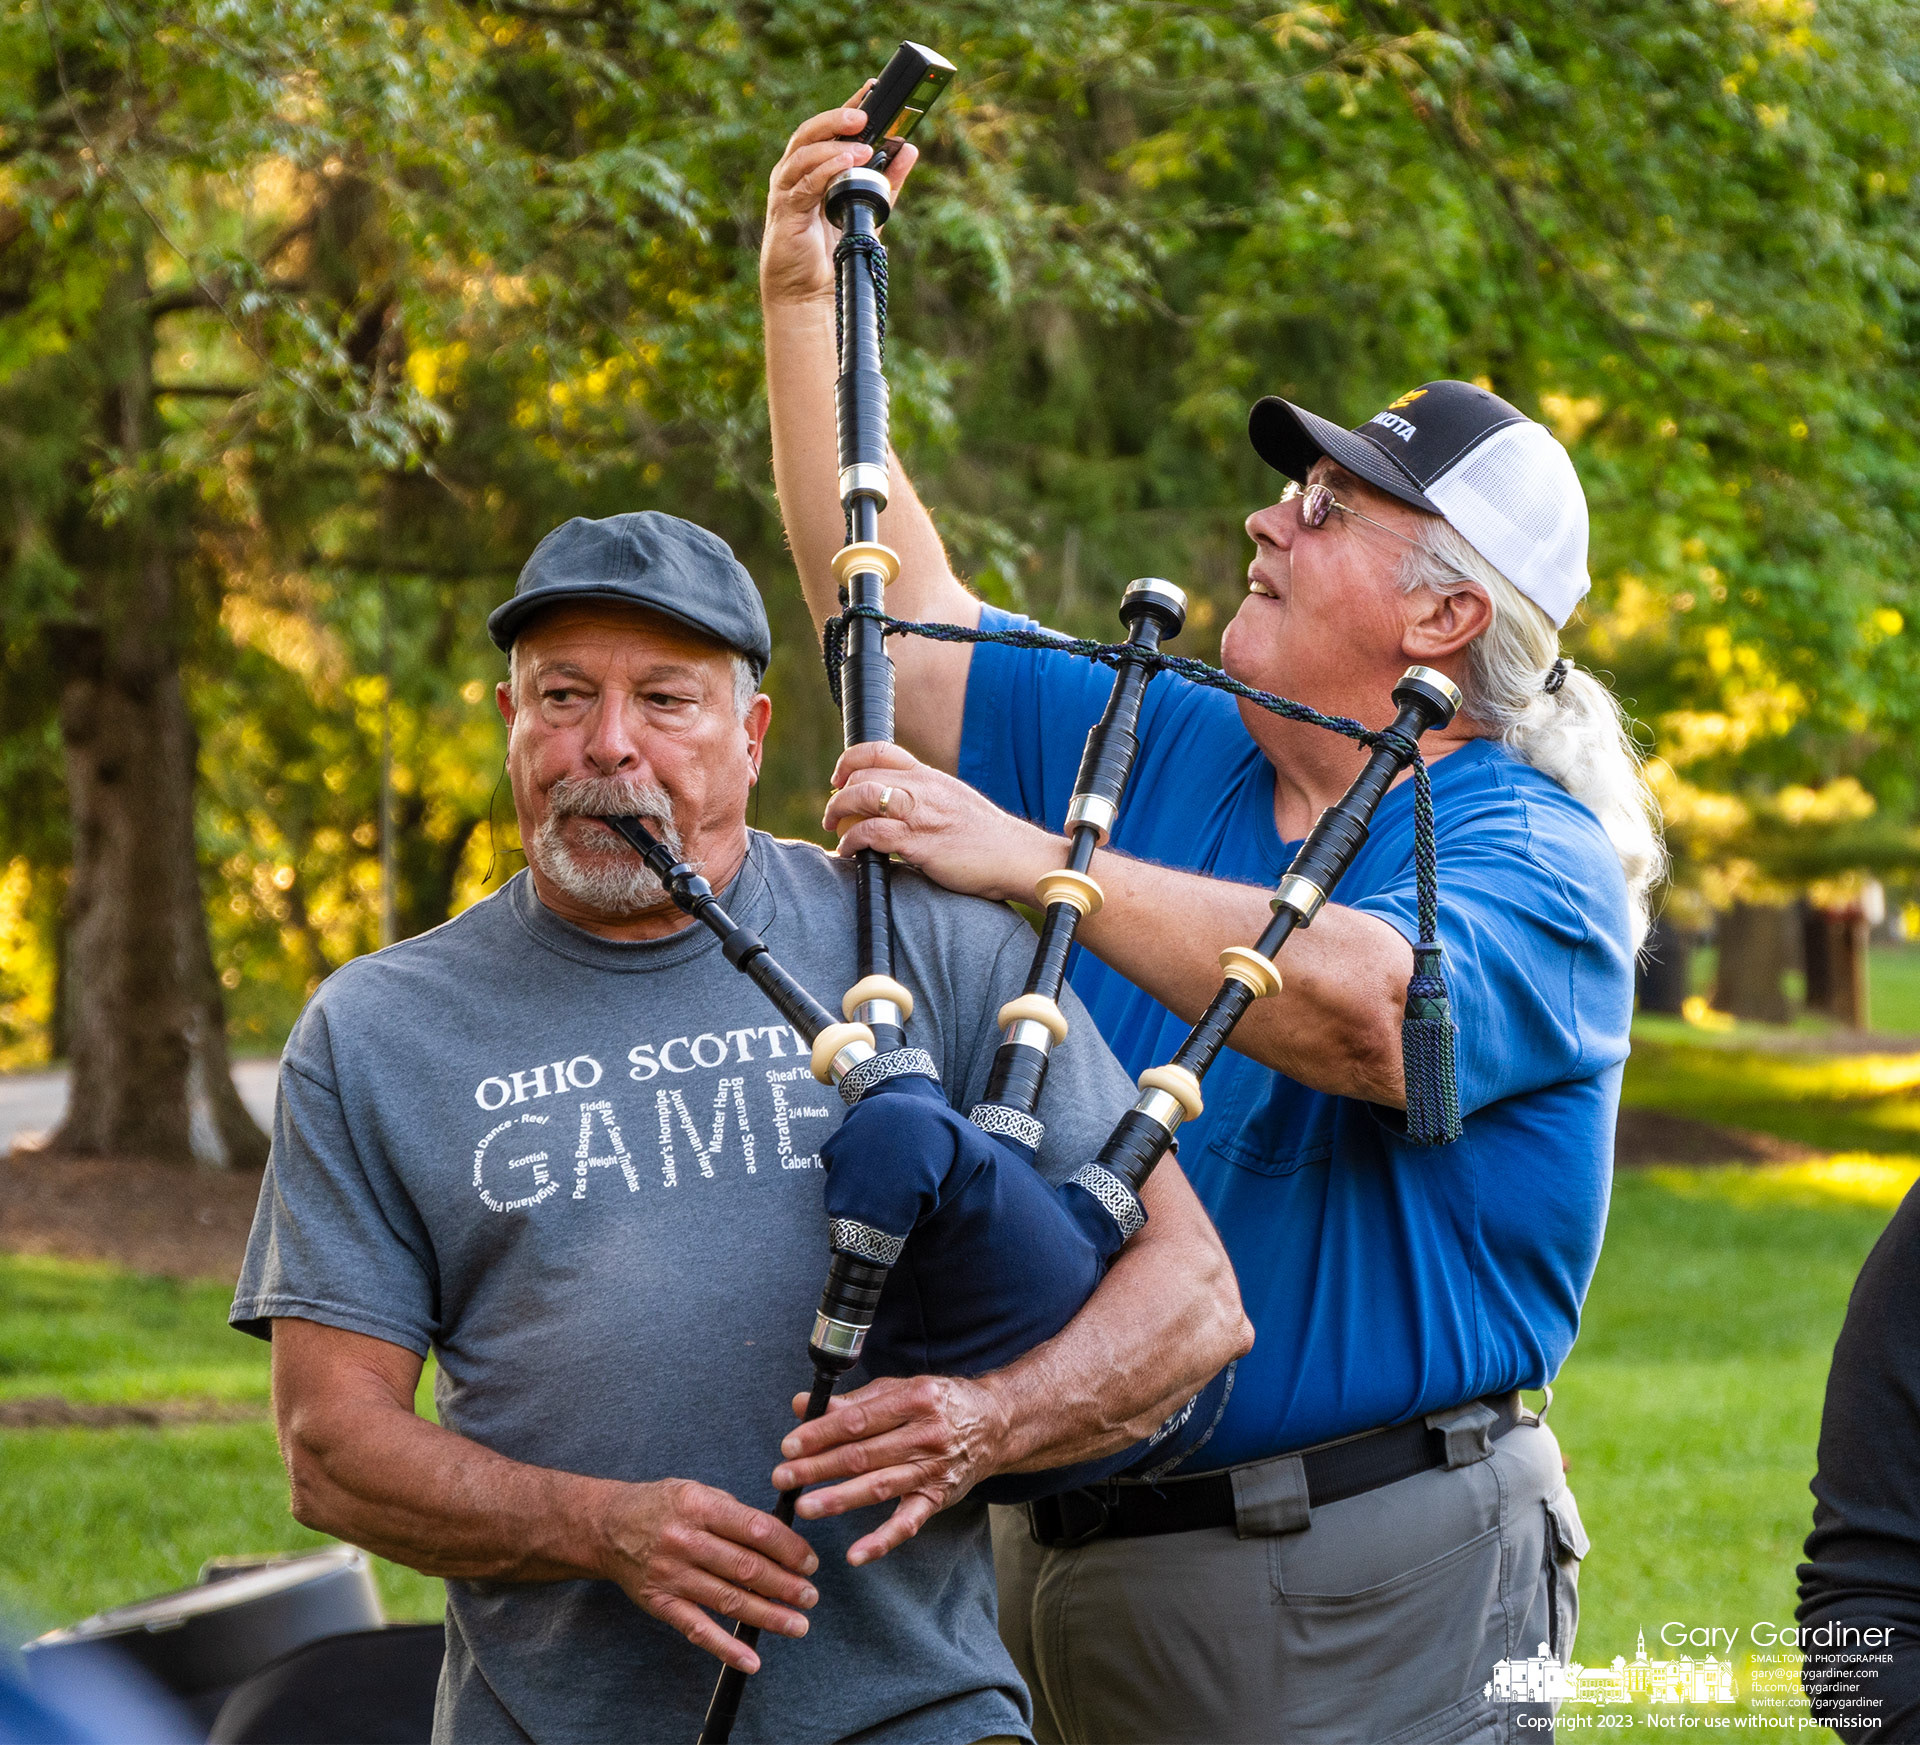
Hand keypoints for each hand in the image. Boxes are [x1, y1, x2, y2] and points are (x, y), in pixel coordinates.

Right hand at [594, 1477, 820, 1673]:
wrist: (608, 1526)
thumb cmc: (662, 1505)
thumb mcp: (697, 1491)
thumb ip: (734, 1512)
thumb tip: (780, 1538)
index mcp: (700, 1506)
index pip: (755, 1529)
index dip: (788, 1548)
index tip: (809, 1562)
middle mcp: (686, 1541)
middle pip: (745, 1568)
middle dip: (785, 1585)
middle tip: (810, 1596)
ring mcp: (672, 1575)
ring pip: (728, 1601)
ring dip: (767, 1616)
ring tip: (798, 1624)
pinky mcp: (661, 1603)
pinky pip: (696, 1629)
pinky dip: (725, 1647)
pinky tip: (751, 1660)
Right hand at [762, 94, 919, 308]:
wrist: (807, 293)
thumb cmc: (831, 251)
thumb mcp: (867, 210)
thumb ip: (886, 181)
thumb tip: (910, 150)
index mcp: (812, 168)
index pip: (829, 128)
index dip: (849, 107)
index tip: (872, 89)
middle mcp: (795, 173)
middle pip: (810, 132)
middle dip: (837, 118)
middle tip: (864, 113)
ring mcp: (786, 190)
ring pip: (804, 152)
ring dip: (833, 143)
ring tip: (862, 143)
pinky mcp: (785, 211)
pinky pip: (804, 183)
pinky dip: (826, 170)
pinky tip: (846, 162)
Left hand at [771, 1375, 1010, 1566]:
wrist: (995, 1423)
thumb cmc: (939, 1403)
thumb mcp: (900, 1389)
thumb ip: (852, 1401)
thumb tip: (802, 1405)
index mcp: (914, 1400)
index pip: (858, 1420)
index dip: (821, 1433)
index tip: (790, 1445)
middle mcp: (926, 1434)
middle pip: (863, 1455)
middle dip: (818, 1467)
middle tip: (783, 1477)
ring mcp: (933, 1469)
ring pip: (879, 1487)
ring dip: (839, 1499)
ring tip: (804, 1508)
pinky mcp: (938, 1498)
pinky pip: (908, 1523)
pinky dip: (882, 1541)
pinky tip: (856, 1554)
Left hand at [824, 743, 1065, 904]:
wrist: (1015, 857)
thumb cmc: (986, 838)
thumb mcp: (954, 801)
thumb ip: (926, 797)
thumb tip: (894, 804)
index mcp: (930, 776)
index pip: (880, 751)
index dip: (850, 760)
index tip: (840, 778)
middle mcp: (923, 789)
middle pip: (864, 775)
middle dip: (839, 794)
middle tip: (833, 814)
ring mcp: (921, 814)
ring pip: (863, 797)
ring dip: (838, 813)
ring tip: (836, 830)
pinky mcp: (920, 843)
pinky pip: (872, 835)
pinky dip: (852, 843)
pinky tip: (850, 852)